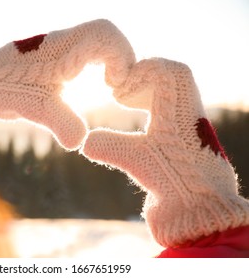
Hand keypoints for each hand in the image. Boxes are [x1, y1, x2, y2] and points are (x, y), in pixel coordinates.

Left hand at [0, 19, 134, 149]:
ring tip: (110, 86)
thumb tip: (81, 142)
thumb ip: (60, 121)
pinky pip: (87, 51)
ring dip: (111, 61)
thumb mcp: (33, 107)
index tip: (114, 85)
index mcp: (61, 48)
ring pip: (97, 40)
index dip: (120, 57)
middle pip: (105, 33)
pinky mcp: (56, 58)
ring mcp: (60, 48)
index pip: (103, 34)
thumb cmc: (2, 87)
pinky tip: (96, 85)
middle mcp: (63, 42)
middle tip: (116, 86)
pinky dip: (100, 65)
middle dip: (120, 58)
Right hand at [82, 58, 248, 246]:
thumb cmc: (175, 185)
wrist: (201, 211)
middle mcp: (189, 116)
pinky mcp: (185, 141)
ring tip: (126, 102)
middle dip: (146, 78)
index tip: (121, 92)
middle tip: (123, 93)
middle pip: (175, 77)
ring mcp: (189, 128)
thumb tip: (83, 143)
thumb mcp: (139, 162)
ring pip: (175, 93)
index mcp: (183, 113)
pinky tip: (135, 118)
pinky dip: (152, 107)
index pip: (172, 73)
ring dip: (149, 92)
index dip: (145, 72)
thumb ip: (110, 147)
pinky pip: (173, 109)